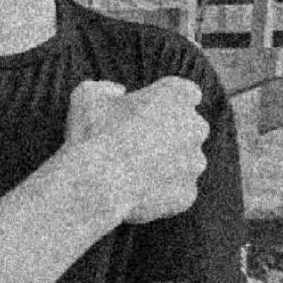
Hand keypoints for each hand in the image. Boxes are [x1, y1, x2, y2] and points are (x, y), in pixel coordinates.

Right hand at [66, 77, 207, 222]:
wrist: (97, 184)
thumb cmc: (92, 134)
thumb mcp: (86, 96)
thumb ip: (105, 88)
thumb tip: (118, 93)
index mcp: (178, 95)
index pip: (185, 94)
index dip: (165, 104)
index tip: (147, 114)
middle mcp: (196, 127)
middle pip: (190, 128)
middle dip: (172, 135)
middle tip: (138, 145)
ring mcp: (195, 163)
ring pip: (185, 163)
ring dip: (167, 166)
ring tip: (133, 174)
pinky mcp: (188, 194)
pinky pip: (176, 192)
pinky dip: (161, 194)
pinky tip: (135, 194)